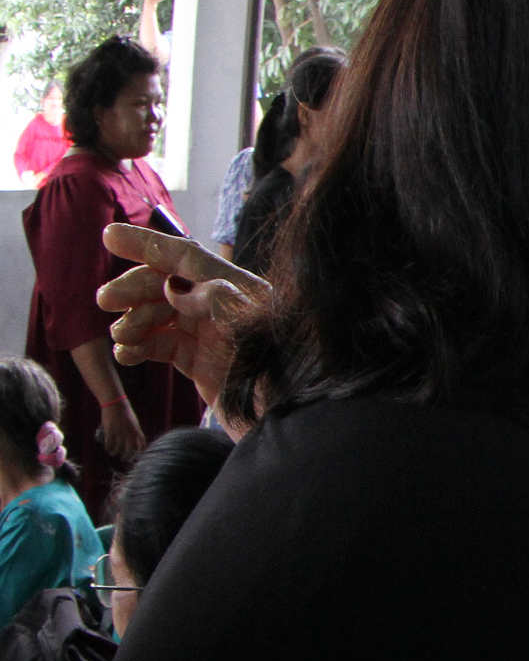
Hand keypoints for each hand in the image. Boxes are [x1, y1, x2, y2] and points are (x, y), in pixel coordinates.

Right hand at [98, 223, 267, 411]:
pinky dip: (140, 346)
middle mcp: (225, 309)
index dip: (149, 244)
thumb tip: (172, 284)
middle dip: (134, 288)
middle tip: (106, 301)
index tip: (109, 236)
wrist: (290, 425)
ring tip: (121, 336)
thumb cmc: (280, 375)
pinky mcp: (202, 364)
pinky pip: (162, 346)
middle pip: (168, 285)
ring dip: (134, 320)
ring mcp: (212, 337)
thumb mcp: (251, 331)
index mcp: (241, 291)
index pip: (187, 258)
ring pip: (161, 316)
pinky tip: (127, 354)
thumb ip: (213, 298)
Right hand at [99, 398, 144, 460]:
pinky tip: (107, 449)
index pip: (141, 442)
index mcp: (136, 429)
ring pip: (118, 447)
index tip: (137, 455)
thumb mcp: (133, 421)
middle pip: (129, 448)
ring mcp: (120, 431)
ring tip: (113, 454)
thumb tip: (134, 441)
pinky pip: (109, 443)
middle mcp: (129, 432)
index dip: (140, 450)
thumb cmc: (124, 411)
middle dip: (125, 456)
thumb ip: (134, 430)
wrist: (115, 403)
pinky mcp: (110, 430)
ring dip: (115, 452)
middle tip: (122, 459)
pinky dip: (108, 447)